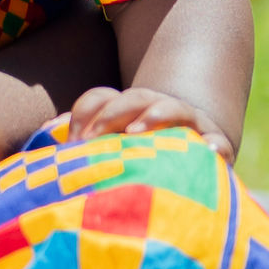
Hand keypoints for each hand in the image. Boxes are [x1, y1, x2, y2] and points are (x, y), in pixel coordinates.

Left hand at [57, 83, 235, 159]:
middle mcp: (157, 110)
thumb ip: (84, 152)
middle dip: (111, 113)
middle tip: (92, 138)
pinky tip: (208, 151)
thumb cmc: (139, 163)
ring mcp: (188, 124)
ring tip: (135, 132)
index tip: (73, 138)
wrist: (191, 170)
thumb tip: (51, 154)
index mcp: (128, 111)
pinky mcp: (214, 147)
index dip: (85, 110)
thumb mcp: (110, 154)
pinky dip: (214, 146)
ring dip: (154, 115)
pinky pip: (218, 143)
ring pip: (173, 108)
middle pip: (134, 97)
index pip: (101, 98)